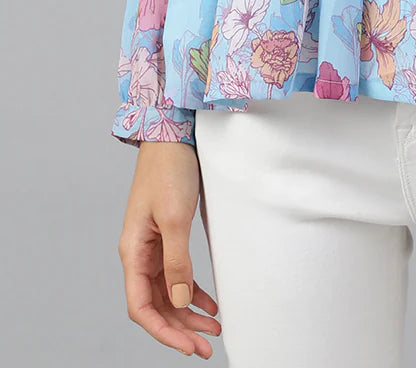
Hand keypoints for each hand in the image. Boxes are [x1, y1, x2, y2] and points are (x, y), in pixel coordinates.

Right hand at [118, 141, 221, 357]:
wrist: (172, 136)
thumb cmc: (169, 171)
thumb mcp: (175, 218)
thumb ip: (178, 261)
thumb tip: (182, 301)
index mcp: (133, 253)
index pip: (142, 307)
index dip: (163, 332)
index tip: (188, 346)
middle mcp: (140, 254)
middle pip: (156, 305)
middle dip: (180, 329)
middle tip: (207, 346)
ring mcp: (153, 246)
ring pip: (168, 293)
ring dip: (188, 313)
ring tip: (214, 328)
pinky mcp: (167, 237)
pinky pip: (177, 275)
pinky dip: (192, 291)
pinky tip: (210, 302)